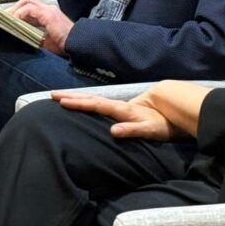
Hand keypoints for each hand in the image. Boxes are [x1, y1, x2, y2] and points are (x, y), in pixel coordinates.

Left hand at [7, 0, 73, 54]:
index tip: (8, 20)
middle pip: (26, 0)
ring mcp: (49, 10)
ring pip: (26, 1)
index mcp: (48, 15)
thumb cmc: (66, 44)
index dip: (17, 12)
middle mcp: (48, 9)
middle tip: (4, 18)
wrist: (78, 44)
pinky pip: (29, 9)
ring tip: (7, 19)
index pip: (29, 7)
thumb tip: (24, 40)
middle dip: (14, 8)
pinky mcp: (48, 14)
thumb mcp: (47, 42)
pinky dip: (20, 14)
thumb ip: (37, 38)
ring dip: (15, 9)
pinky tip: (15, 21)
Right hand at [51, 91, 179, 140]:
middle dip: (71, 96)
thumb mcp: (148, 130)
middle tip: (51, 94)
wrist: (173, 110)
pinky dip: (85, 102)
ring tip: (60, 97)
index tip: (61, 101)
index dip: (78, 103)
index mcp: (121, 109)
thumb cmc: (161, 123)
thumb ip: (132, 130)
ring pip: (92, 99)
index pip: (96, 105)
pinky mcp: (119, 110)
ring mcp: (118, 106)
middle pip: (90, 99)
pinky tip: (80, 105)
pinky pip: (97, 104)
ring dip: (76, 98)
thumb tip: (112, 131)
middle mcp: (117, 105)